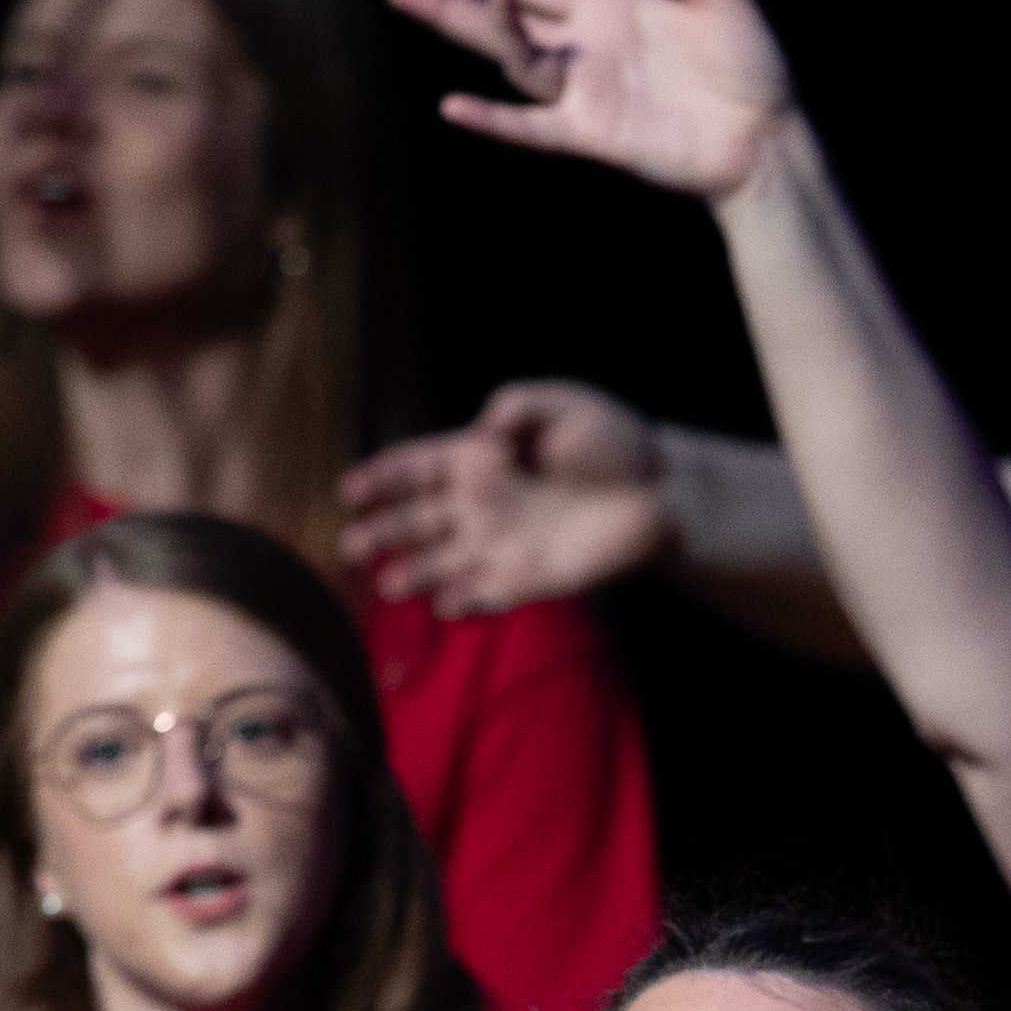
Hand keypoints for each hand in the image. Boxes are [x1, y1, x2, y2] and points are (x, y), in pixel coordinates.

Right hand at [339, 381, 672, 612]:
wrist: (659, 492)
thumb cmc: (612, 442)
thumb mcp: (565, 405)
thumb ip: (518, 409)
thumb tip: (483, 432)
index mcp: (479, 459)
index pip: (417, 468)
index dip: (381, 479)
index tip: (351, 491)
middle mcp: (480, 504)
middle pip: (416, 520)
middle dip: (382, 533)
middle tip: (353, 546)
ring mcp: (500, 544)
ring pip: (441, 564)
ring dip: (415, 574)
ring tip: (391, 584)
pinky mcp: (527, 579)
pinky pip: (484, 595)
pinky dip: (464, 602)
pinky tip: (446, 605)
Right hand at [390, 0, 800, 202]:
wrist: (765, 137)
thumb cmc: (751, 65)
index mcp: (610, 6)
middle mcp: (587, 46)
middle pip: (508, 16)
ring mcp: (585, 91)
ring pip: (514, 60)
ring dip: (479, 31)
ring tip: (436, 1)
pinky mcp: (593, 134)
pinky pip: (533, 126)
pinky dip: (496, 120)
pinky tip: (455, 107)